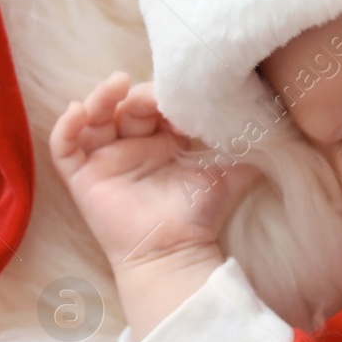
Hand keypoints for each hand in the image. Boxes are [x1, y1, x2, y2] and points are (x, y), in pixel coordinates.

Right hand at [49, 71, 261, 272]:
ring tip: (113, 87)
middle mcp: (132, 144)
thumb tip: (278, 122)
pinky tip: (77, 111)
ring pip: (92, 117)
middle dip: (135, 94)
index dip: (164, 95)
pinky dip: (65, 127)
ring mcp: (104, 159)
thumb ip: (248, 148)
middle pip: (124, 105)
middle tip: (149, 94)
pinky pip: (63, 147)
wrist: (175, 254)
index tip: (180, 94)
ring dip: (99, 98)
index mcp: (163, 139)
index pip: (157, 103)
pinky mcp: (82, 177)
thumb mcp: (228, 174)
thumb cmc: (198, 216)